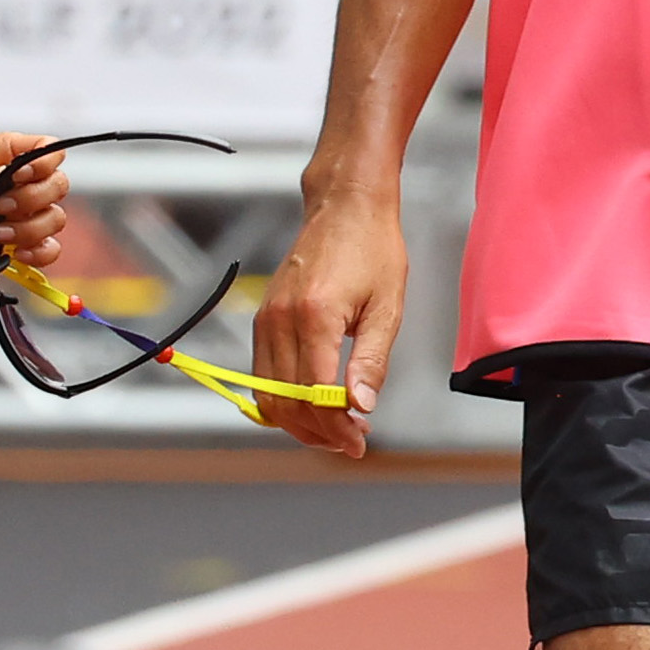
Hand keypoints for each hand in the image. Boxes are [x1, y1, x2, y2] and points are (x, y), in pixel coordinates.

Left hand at [0, 131, 64, 275]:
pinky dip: (39, 254)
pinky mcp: (19, 240)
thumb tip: (3, 182)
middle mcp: (20, 182)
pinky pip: (47, 248)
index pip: (48, 149)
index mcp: (6, 154)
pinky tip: (17, 254)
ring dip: (31, 230)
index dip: (44, 163)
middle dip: (34, 200)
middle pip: (57, 185)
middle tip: (0, 209)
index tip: (21, 176)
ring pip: (54, 218)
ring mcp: (22, 212)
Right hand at [250, 187, 402, 458]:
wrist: (344, 207)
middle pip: (286, 402)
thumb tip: (360, 407)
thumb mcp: (386, 308)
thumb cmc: (373, 251)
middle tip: (351, 442)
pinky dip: (286, 400)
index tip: (360, 442)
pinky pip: (263, 375)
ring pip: (267, 395)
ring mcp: (266, 319)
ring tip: (335, 430)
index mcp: (315, 315)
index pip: (316, 394)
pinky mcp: (263, 319)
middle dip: (317, 433)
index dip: (336, 428)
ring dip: (298, 422)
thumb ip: (371, 361)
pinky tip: (317, 406)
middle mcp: (280, 319)